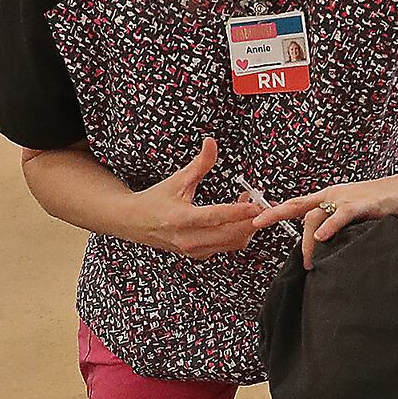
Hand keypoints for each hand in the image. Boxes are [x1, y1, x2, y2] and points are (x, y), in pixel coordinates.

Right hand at [125, 137, 262, 259]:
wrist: (134, 223)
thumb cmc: (155, 200)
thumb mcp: (177, 180)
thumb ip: (199, 164)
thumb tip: (211, 143)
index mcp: (181, 219)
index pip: (217, 217)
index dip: (240, 211)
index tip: (257, 204)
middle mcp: (189, 239)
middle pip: (231, 234)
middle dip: (252, 219)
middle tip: (263, 202)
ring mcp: (194, 250)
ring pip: (233, 243)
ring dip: (247, 226)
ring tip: (252, 205)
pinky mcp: (199, 255)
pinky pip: (227, 247)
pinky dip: (239, 233)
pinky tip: (240, 217)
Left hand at [253, 166, 397, 269]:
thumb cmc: (389, 203)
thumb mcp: (359, 216)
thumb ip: (342, 228)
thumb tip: (327, 250)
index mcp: (332, 196)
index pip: (298, 204)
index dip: (275, 210)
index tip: (254, 220)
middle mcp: (335, 194)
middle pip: (299, 207)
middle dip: (275, 215)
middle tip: (257, 227)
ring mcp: (348, 198)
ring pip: (317, 216)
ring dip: (308, 240)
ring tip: (309, 262)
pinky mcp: (365, 203)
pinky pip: (343, 214)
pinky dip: (331, 226)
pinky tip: (323, 237)